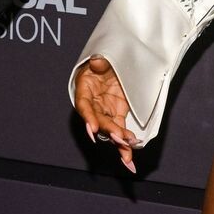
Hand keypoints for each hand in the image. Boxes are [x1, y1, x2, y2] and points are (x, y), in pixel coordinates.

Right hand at [73, 55, 138, 173]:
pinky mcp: (117, 114)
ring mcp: (106, 111)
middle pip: (98, 121)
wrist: (114, 62)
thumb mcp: (100, 57)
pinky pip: (120, 131)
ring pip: (109, 130)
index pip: (84, 105)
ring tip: (127, 156)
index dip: (88, 117)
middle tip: (118, 138)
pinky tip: (129, 156)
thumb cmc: (103, 60)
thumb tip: (98, 61)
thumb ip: (99, 61)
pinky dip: (125, 143)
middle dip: (108, 131)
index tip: (92, 128)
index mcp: (85, 89)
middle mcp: (93, 104)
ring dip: (118, 143)